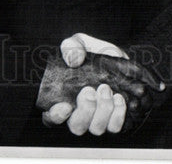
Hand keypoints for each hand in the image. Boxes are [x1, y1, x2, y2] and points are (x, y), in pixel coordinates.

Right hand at [38, 33, 163, 134]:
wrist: (113, 56)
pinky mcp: (113, 119)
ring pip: (97, 128)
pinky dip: (119, 115)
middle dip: (86, 110)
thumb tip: (74, 60)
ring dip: (104, 111)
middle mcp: (78, 114)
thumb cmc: (89, 53)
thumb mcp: (78, 43)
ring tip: (109, 91)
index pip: (51, 118)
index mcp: (61, 99)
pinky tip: (120, 99)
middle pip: (77, 127)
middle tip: (92, 90)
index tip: (65, 105)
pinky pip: (115, 127)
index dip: (56, 116)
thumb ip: (72, 48)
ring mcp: (96, 119)